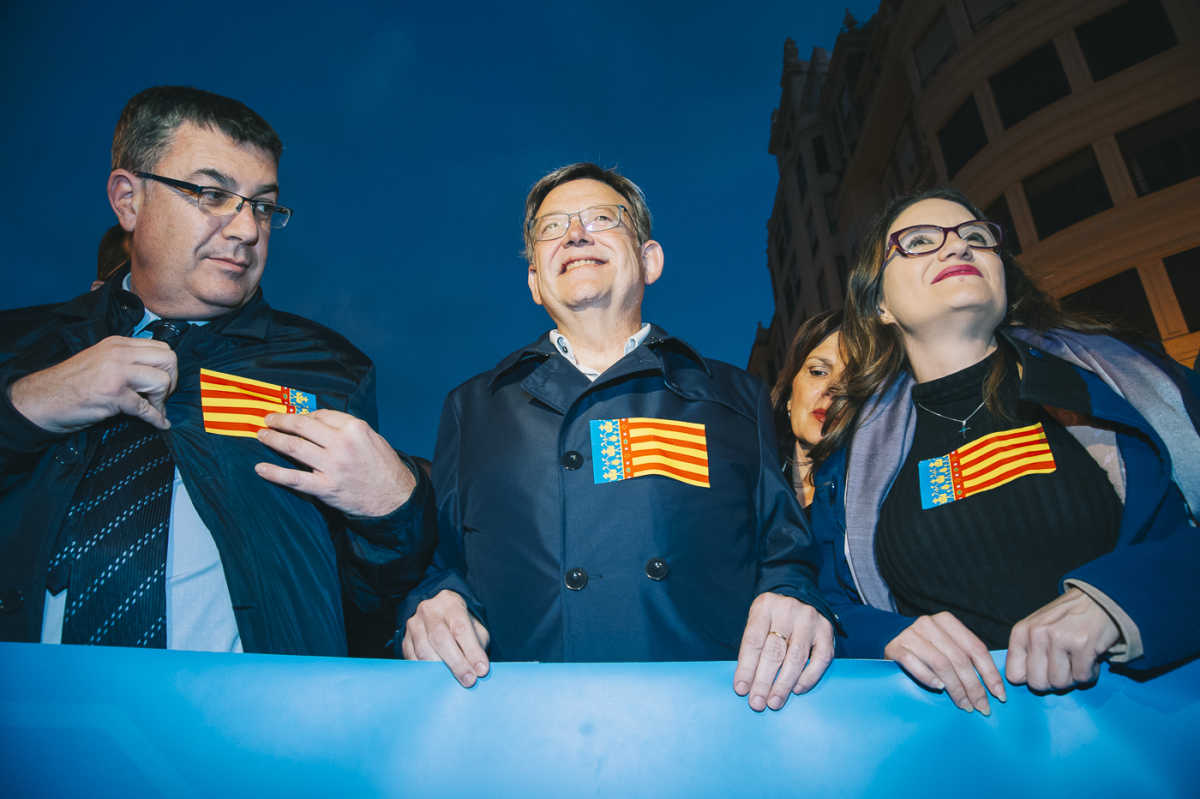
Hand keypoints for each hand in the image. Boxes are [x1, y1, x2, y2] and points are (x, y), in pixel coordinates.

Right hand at [8, 335, 176, 431]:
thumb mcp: (101, 361)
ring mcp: (116, 372)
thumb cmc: (71, 384)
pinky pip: (147, 408)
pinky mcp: (113, 395)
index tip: (161, 383)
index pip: (161, 347)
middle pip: (168, 359)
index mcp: (118, 343)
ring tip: (153, 408)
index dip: (167, 367)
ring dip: (162, 400)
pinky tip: (160, 423)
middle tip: (161, 395)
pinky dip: (156, 419)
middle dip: (171, 380)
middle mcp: (119, 353)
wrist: (41, 399)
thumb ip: (128, 361)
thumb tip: (159, 372)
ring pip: (162, 381)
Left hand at [254, 409, 415, 516]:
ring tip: (261, 435)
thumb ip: (345, 428)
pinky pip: (294, 479)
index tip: (294, 418)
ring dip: (273, 439)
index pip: (320, 415)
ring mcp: (332, 467)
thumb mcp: (371, 437)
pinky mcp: (326, 488)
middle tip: (268, 419)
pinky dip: (274, 473)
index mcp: (354, 428)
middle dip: (281, 421)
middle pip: (302, 427)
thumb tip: (315, 421)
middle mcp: (342, 444)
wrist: (394, 498)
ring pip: (294, 448)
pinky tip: (260, 468)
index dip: (303, 415)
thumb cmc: (383, 466)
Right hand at [402, 589, 490, 687]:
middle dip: (456, 663)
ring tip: (453, 682)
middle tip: (469, 680)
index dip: (472, 651)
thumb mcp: (475, 629)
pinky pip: (412, 659)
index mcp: (450, 603)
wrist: (440, 617)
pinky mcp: (405, 640)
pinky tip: (436, 680)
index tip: (482, 670)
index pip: (461, 628)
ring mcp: (414, 624)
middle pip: (440, 638)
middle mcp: (429, 610)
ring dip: (440, 670)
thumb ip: (477, 646)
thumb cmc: (460, 626)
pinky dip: (424, 672)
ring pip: (423, 650)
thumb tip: (478, 670)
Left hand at [733, 592, 833, 710]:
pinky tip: (797, 689)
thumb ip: (753, 646)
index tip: (741, 689)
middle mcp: (788, 611)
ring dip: (784, 684)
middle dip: (763, 681)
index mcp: (764, 607)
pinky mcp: (827, 630)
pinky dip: (808, 677)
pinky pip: (820, 659)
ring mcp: (809, 620)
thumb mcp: (758, 620)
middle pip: (774, 651)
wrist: (801, 595)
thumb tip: (746, 682)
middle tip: (757, 703)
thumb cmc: (774, 615)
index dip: (746, 668)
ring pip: (796, 658)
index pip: (753, 641)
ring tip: (774, 702)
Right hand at [884, 612, 1005, 713]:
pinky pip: (915, 665)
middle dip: (974, 687)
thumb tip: (994, 687)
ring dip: (955, 689)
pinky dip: (929, 678)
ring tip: (964, 705)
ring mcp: (910, 634)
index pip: (976, 648)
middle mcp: (928, 623)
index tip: (999, 695)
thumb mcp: (947, 645)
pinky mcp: (894, 647)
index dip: (990, 674)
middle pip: (960, 659)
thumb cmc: (926, 647)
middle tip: (981, 707)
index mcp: (947, 621)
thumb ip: (966, 657)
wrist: (887, 637)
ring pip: (941, 664)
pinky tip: (939, 689)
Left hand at [1006, 588, 1119, 691]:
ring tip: (1077, 660)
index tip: (1043, 671)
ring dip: (1072, 677)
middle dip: (1053, 681)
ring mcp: (1058, 638)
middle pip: (1038, 684)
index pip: (1014, 675)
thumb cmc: (1066, 618)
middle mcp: (1036, 634)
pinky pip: (1082, 678)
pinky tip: (1090, 657)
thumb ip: (1028, 651)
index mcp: (1021, 632)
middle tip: (1064, 667)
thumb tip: (1023, 680)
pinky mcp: (1082, 644)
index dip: (1031, 678)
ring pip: (1060, 683)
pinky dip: (1089, 672)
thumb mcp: (1037, 627)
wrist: (1097, 599)